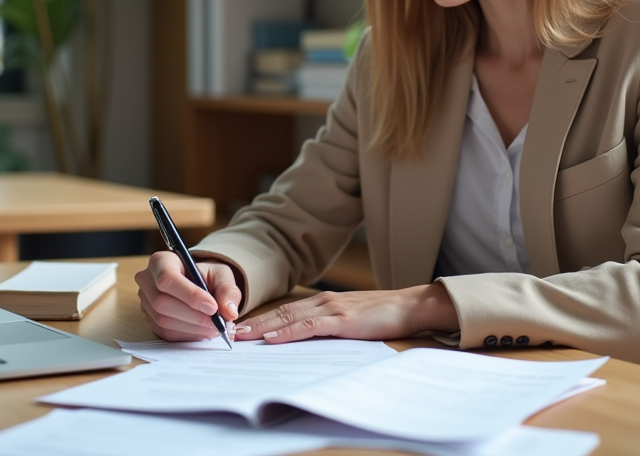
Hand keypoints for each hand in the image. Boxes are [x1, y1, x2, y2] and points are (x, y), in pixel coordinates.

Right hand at [134, 252, 242, 341]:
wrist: (199, 285)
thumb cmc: (207, 276)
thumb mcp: (222, 276)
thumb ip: (228, 291)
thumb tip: (229, 312)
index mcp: (161, 261)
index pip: (167, 278)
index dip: (190, 295)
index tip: (212, 307)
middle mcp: (147, 280)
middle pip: (162, 302)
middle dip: (194, 316)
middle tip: (217, 323)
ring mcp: (146, 302)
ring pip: (163, 320)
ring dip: (193, 328)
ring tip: (214, 327)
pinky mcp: (150, 320)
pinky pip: (166, 333)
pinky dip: (188, 335)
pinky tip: (203, 330)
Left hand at [237, 284, 458, 343]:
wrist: (409, 305)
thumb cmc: (382, 314)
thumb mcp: (350, 319)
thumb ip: (329, 324)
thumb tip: (306, 338)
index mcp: (324, 302)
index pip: (286, 310)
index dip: (261, 318)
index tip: (240, 327)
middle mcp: (323, 301)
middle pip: (281, 312)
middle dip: (254, 322)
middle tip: (230, 332)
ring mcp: (332, 308)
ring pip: (289, 317)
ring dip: (263, 327)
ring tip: (242, 336)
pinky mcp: (343, 320)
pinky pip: (309, 327)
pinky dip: (289, 332)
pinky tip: (273, 338)